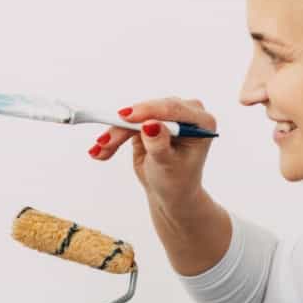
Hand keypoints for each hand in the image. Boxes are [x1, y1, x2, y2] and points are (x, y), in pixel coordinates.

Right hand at [88, 96, 218, 217]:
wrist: (170, 192)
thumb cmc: (177, 181)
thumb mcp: (169, 166)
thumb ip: (160, 145)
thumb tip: (151, 125)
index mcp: (202, 122)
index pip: (173, 109)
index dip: (148, 111)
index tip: (125, 117)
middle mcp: (186, 113)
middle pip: (151, 111)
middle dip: (125, 126)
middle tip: (104, 142)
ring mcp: (167, 116)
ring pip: (135, 117)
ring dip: (115, 134)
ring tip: (100, 151)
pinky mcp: (149, 120)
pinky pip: (127, 124)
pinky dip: (114, 137)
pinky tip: (100, 151)